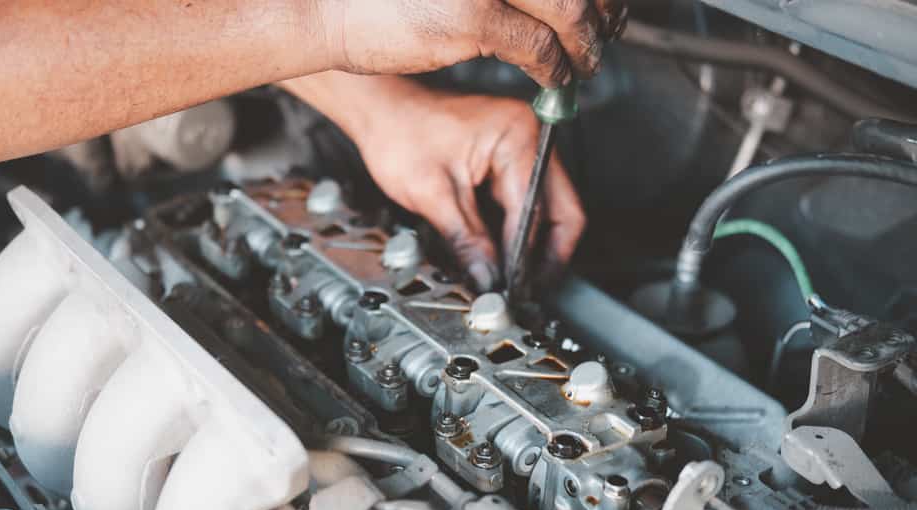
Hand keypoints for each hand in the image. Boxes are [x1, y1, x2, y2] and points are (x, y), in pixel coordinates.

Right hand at [321, 0, 628, 87]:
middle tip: (608, 27)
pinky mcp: (473, 16)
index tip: (606, 3)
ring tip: (588, 57)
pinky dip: (558, 66)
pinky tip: (558, 77)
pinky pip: (538, 46)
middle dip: (602, 7)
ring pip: (569, 6)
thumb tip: (552, 0)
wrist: (327, 4)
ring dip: (588, 39)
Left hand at [351, 85, 585, 290]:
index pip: (535, 209)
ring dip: (531, 245)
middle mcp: (529, 138)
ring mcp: (522, 149)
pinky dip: (516, 230)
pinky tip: (501, 254)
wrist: (382, 112)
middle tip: (528, 288)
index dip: (524, 255)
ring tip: (512, 277)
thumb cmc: (399, 133)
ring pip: (548, 209)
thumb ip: (466, 240)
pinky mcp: (508, 161)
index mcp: (517, 137)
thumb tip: (488, 277)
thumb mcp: (432, 195)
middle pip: (561, 209)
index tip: (513, 285)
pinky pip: (526, 202)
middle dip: (546, 254)